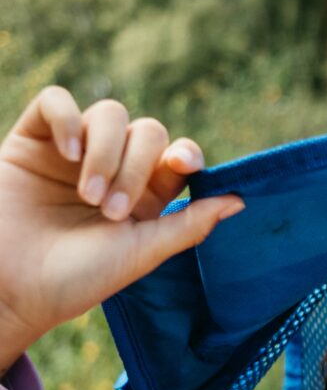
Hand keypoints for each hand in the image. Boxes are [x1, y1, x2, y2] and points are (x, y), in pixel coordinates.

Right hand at [0, 86, 244, 371]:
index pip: (178, 157)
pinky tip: (66, 152)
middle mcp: (115, 169)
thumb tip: (240, 200)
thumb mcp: (142, 253)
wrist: (11, 288)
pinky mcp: (32, 140)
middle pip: (149, 133)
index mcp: (147, 196)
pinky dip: (67, 119)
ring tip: (87, 195)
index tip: (182, 166)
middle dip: (136, 167)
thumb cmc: (77, 278)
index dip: (186, 154)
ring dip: (106, 153)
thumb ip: (189, 225)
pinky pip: (56, 101)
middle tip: (111, 210)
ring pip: (109, 114)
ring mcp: (73, 152)